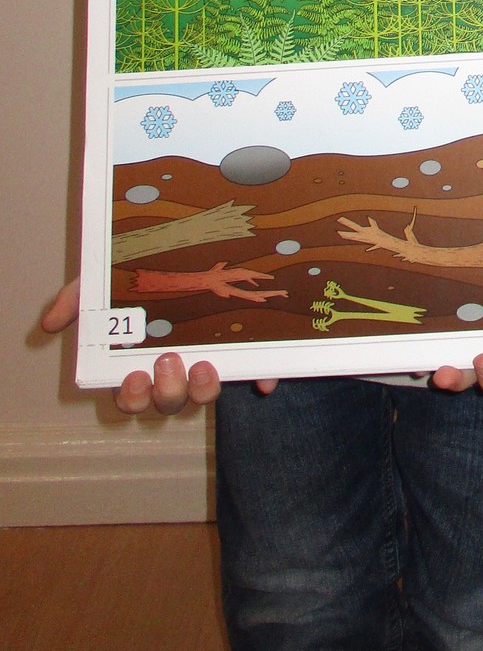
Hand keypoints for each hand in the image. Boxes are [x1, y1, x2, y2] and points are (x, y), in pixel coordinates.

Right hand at [41, 277, 275, 411]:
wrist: (194, 249)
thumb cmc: (139, 278)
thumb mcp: (105, 282)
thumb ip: (79, 300)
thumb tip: (49, 324)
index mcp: (139, 363)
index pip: (129, 396)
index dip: (130, 397)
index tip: (132, 377)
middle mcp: (174, 371)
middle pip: (168, 402)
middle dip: (167, 391)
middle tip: (168, 362)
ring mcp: (209, 363)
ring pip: (205, 394)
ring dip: (204, 390)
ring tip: (206, 365)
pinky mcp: (243, 353)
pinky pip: (254, 374)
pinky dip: (261, 379)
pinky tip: (264, 380)